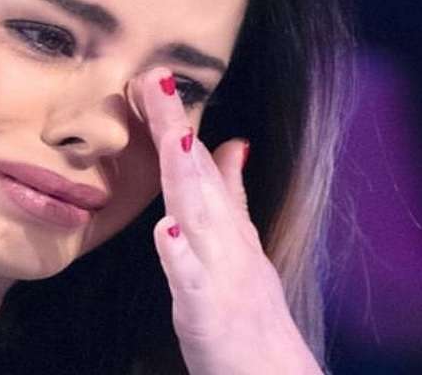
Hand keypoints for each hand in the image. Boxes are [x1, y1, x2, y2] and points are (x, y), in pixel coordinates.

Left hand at [128, 68, 323, 374]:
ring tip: (174, 137)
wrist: (269, 374)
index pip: (197, 164)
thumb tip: (230, 144)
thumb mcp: (238, 246)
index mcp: (223, 226)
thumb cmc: (248, 313)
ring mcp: (219, 274)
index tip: (153, 76)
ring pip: (199, 219)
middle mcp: (224, 241)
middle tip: (154, 79)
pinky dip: (181, 255)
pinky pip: (192, 282)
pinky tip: (167, 232)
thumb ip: (230, 196)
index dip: (176, 121)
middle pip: (195, 177)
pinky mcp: (208, 312)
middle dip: (175, 128)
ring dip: (186, 176)